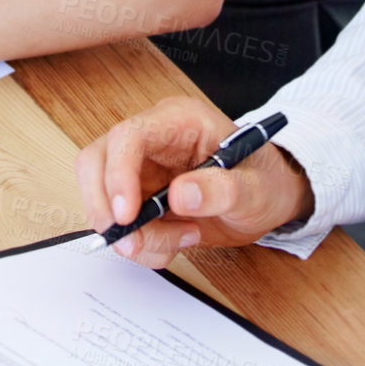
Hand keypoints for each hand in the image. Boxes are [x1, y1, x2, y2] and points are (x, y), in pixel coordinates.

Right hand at [75, 95, 312, 266]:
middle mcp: (152, 139)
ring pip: (102, 198)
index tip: (128, 215)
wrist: (268, 200)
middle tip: (132, 243)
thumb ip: (223, 189)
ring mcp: (141, 168)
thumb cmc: (264, 181)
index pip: (128, 136)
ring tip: (181, 240)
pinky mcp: (138, 196)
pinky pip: (120, 223)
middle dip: (107, 208)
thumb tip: (181, 195)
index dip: (118, 174)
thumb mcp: (256, 188)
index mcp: (179, 121)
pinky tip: (177, 241)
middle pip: (96, 162)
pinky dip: (141, 243)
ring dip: (132, 233)